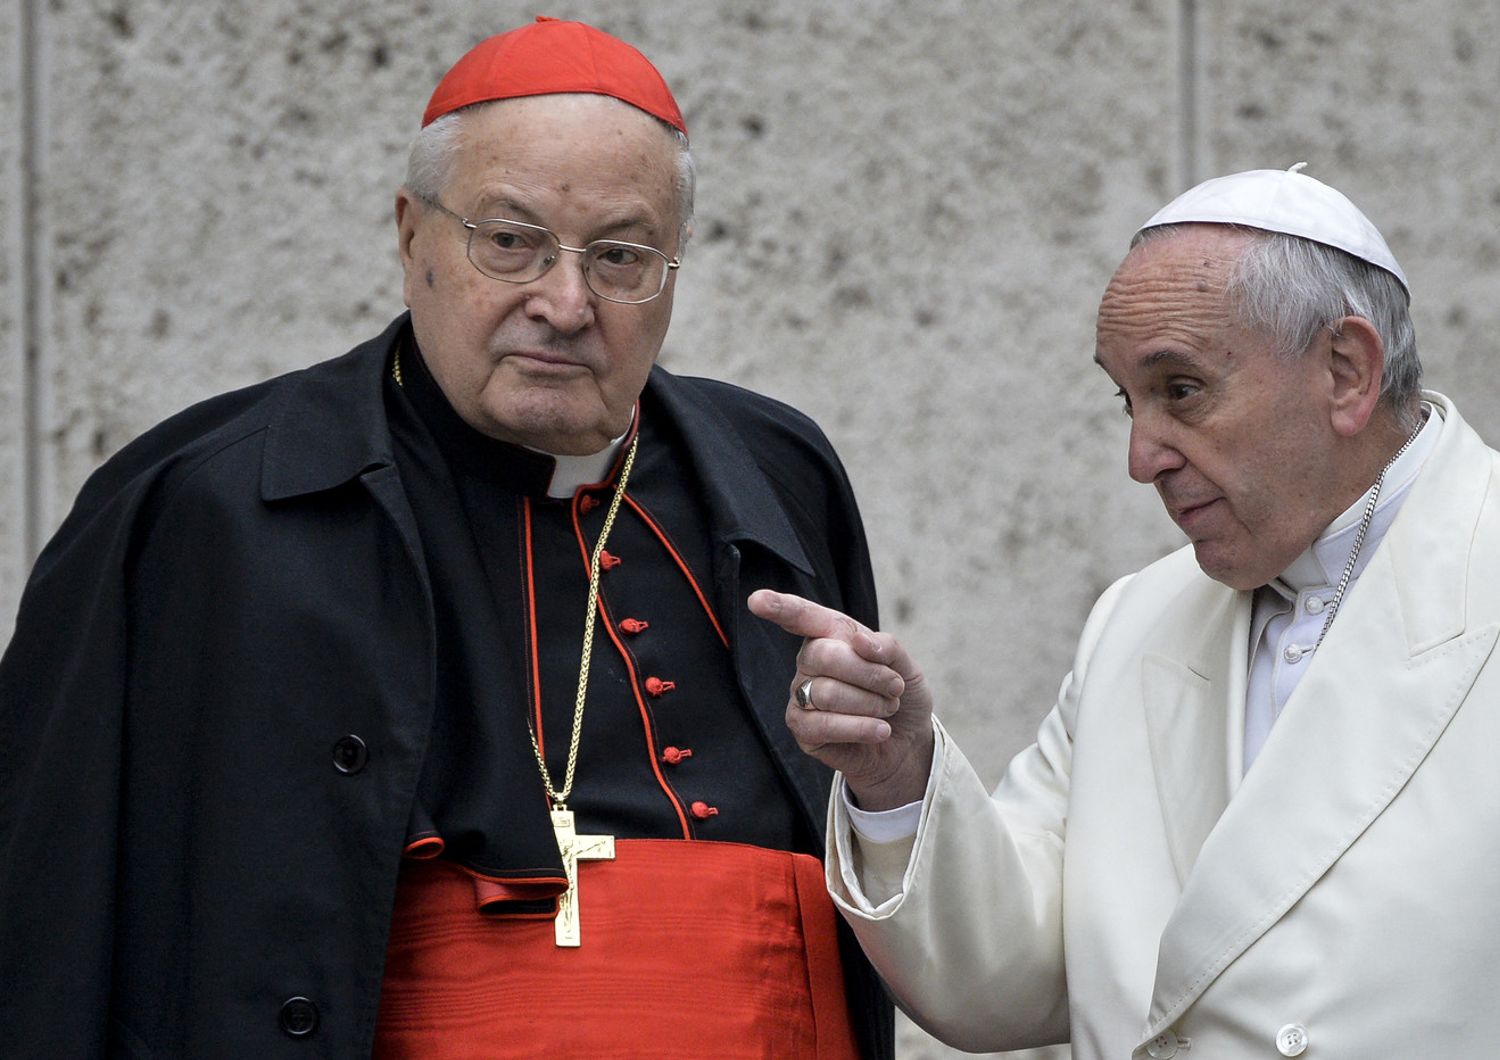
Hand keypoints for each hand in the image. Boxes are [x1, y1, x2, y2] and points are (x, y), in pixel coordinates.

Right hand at [747, 589, 934, 809]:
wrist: (908, 740)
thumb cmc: (898, 695)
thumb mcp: (904, 663)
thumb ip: (885, 646)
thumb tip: (860, 643)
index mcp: (829, 635)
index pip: (802, 616)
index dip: (779, 607)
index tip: (756, 600)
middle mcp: (809, 662)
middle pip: (825, 655)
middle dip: (870, 674)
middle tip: (895, 688)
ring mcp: (801, 695)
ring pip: (827, 692)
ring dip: (871, 703)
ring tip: (887, 709)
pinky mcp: (802, 729)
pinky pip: (823, 725)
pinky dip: (860, 727)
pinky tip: (880, 730)